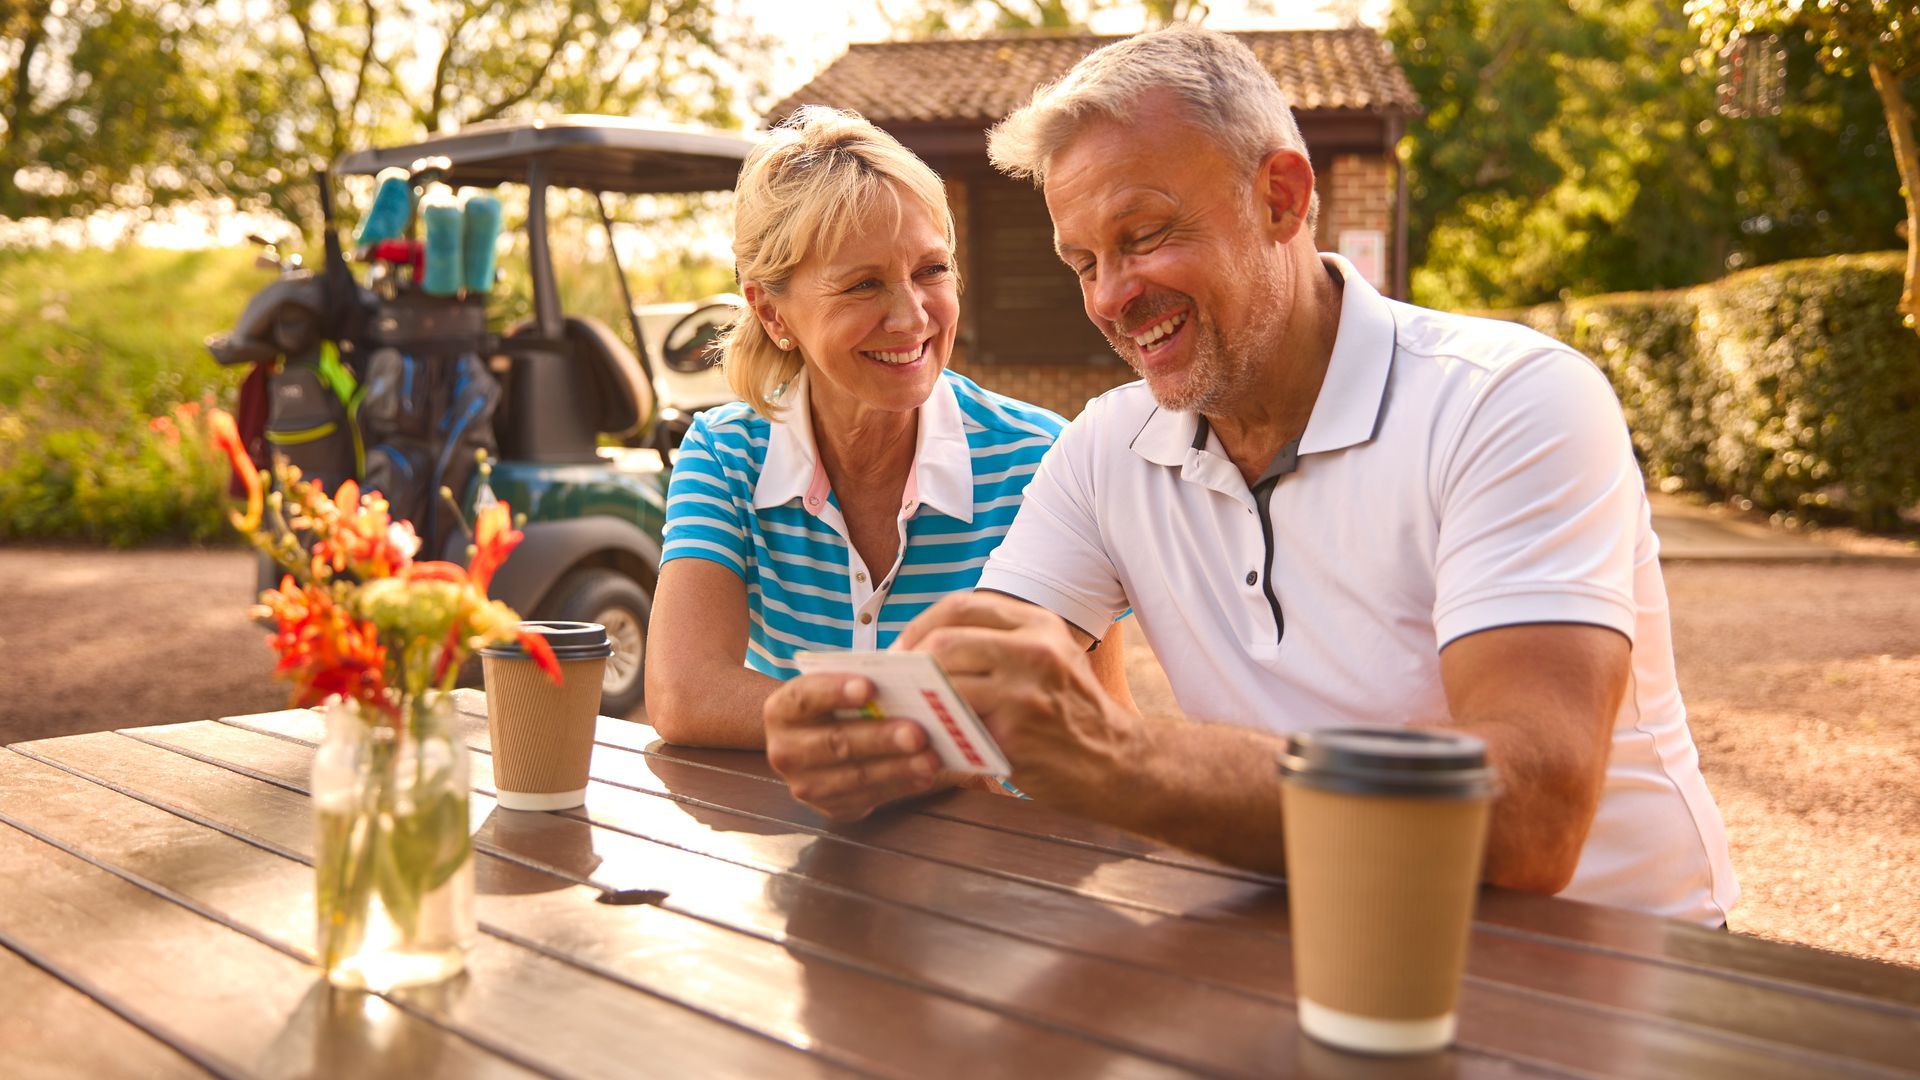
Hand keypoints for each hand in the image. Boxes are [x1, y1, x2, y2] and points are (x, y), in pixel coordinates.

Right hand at [762, 673, 941, 822]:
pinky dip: (900, 786)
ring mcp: (805, 785)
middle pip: (835, 742)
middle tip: (918, 732)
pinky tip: (925, 776)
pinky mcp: (830, 808)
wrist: (811, 745)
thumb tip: (904, 685)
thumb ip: (858, 687)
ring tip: (930, 758)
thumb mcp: (833, 690)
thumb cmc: (833, 707)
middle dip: (880, 738)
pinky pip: (868, 798)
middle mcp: (785, 750)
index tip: (869, 687)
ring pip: (855, 776)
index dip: (835, 691)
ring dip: (897, 768)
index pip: (805, 697)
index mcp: (781, 710)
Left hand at [895, 593, 1144, 813]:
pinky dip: (933, 732)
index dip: (920, 626)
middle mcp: (1034, 649)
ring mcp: (1024, 690)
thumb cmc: (1072, 715)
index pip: (960, 606)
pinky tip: (927, 740)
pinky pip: (954, 725)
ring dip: (917, 699)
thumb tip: (926, 647)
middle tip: (895, 685)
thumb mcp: (1050, 660)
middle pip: (945, 641)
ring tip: (907, 711)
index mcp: (1038, 624)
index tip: (901, 650)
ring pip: (944, 681)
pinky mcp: (1014, 732)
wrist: (1117, 764)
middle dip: (910, 664)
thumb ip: (1000, 645)